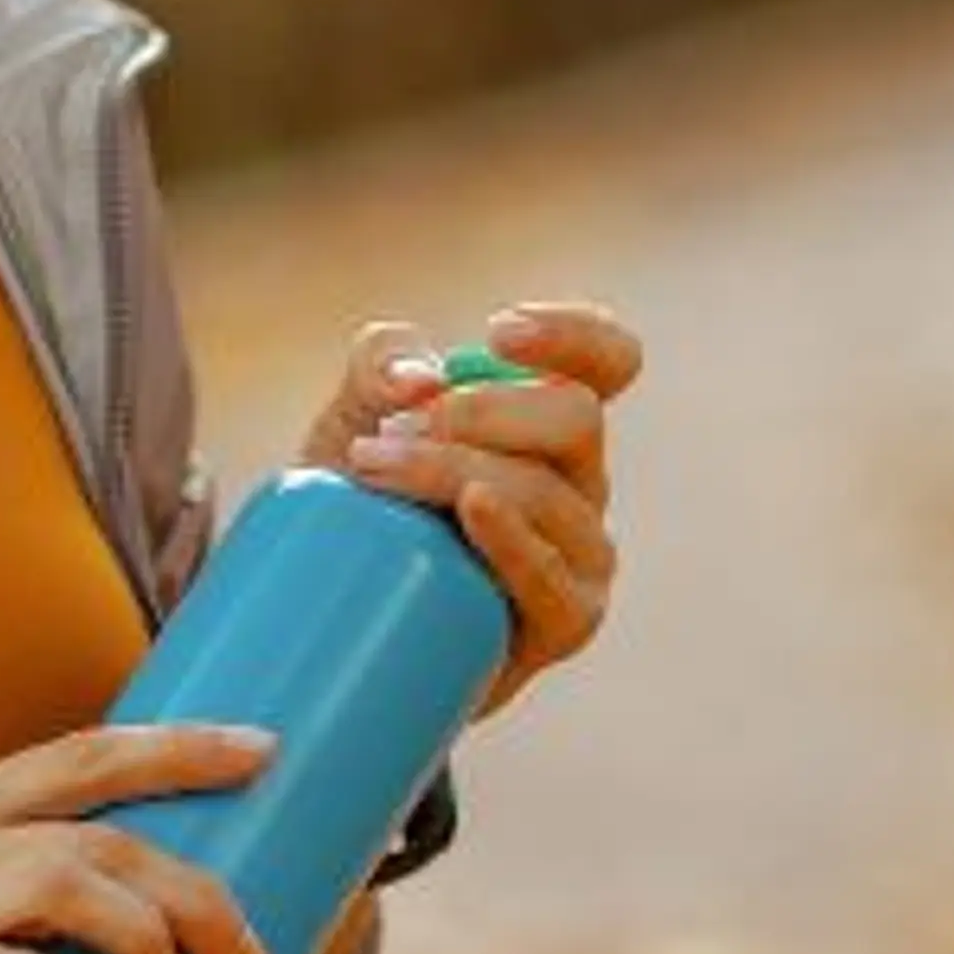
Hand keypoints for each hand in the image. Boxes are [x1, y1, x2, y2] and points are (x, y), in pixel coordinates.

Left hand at [296, 299, 637, 722]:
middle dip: (479, 409)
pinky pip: (551, 577)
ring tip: (372, 471)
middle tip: (393, 428)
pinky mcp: (566, 620)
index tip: (498, 332)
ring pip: (545, 492)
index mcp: (551, 421)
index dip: (574, 334)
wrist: (342, 621)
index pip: (610, 361)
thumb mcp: (354, 419)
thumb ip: (381, 366)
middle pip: (575, 417)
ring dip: (452, 469)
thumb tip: (420, 378)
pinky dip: (510, 537)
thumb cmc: (359, 510)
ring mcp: (583, 553)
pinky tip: (473, 508)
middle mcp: (581, 481)